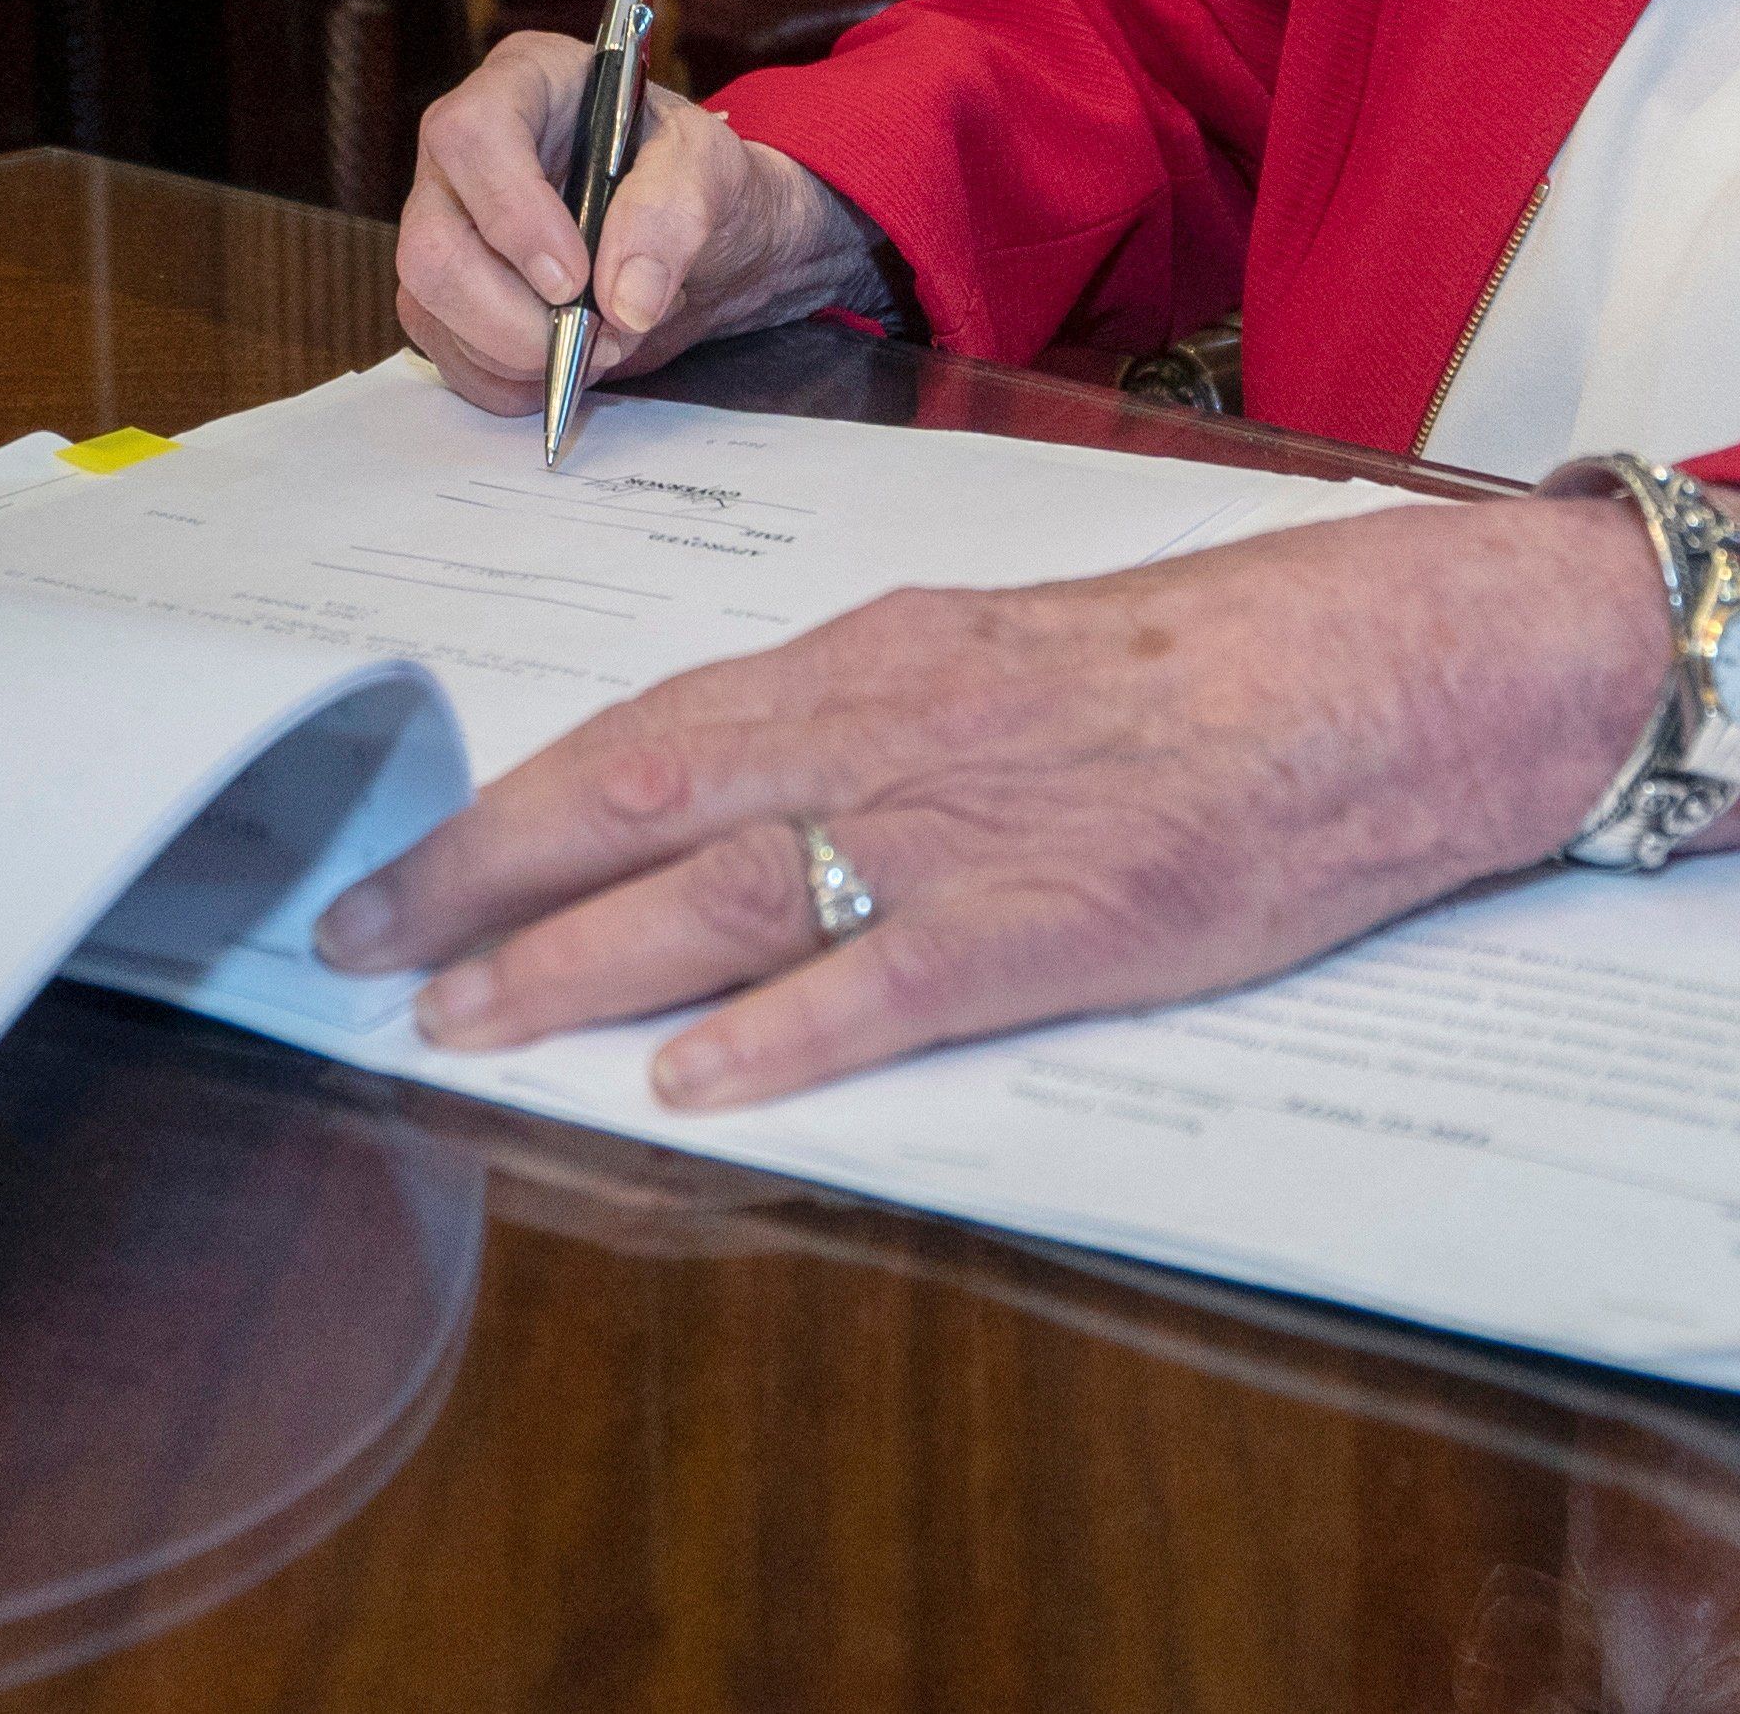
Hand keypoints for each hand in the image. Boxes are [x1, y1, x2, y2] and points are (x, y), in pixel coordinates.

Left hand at [315, 493, 1665, 1104]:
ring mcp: (964, 828)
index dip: (511, 803)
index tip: (410, 856)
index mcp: (874, 655)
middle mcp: (887, 726)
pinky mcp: (1054, 923)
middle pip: (637, 803)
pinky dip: (780, 1034)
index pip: (646, 730)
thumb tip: (737, 787)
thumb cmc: (1202, 665)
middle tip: (365, 942)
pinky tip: (691, 1084)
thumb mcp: (999, 655)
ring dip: (574, 962)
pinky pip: (887, 979)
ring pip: (724, 891)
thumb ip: (869, 716)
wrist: (1374, 672)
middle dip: (482, 879)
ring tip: (462, 1020)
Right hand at [393, 28, 887, 414]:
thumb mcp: (713, 169)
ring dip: (520, 352)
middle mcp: (463, 153)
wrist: (702, 240)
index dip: (511, 213)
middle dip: (511, 316)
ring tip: (603, 344)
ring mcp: (445, 224)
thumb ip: (673, 216)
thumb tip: (623, 300)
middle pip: (431, 241)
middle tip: (597, 339)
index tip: (573, 280)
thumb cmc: (697, 179)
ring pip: (428, 305)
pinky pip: (447, 353)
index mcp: (525, 84)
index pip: (472, 134)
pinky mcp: (445, 293)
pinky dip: (510, 381)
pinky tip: (566, 364)